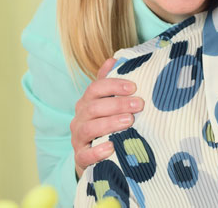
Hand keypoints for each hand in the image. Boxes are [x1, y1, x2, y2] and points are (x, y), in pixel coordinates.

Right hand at [70, 58, 143, 176]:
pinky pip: (84, 155)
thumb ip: (110, 82)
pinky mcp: (80, 157)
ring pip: (89, 129)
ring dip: (110, 124)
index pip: (95, 88)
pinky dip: (97, 152)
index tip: (133, 87)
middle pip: (94, 108)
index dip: (113, 85)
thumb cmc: (105, 122)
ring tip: (129, 121)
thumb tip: (113, 59)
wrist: (93, 154)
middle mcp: (80, 118)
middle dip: (117, 104)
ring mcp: (78, 138)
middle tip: (139, 105)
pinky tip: (111, 147)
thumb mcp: (108, 102)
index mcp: (87, 101)